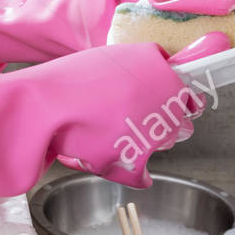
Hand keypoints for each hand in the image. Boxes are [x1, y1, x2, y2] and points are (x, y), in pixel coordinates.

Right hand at [52, 30, 228, 179]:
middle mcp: (164, 102)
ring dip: (147, 141)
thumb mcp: (116, 58)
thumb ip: (147, 67)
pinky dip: (135, 173)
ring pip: (163, 145)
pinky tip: (120, 160)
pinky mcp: (134, 160)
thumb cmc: (71, 80)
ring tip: (114, 130)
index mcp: (162, 72)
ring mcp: (152, 133)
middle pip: (182, 123)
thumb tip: (165, 75)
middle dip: (164, 123)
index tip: (170, 105)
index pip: (191, 97)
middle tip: (136, 118)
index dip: (179, 102)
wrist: (43, 105)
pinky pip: (143, 175)